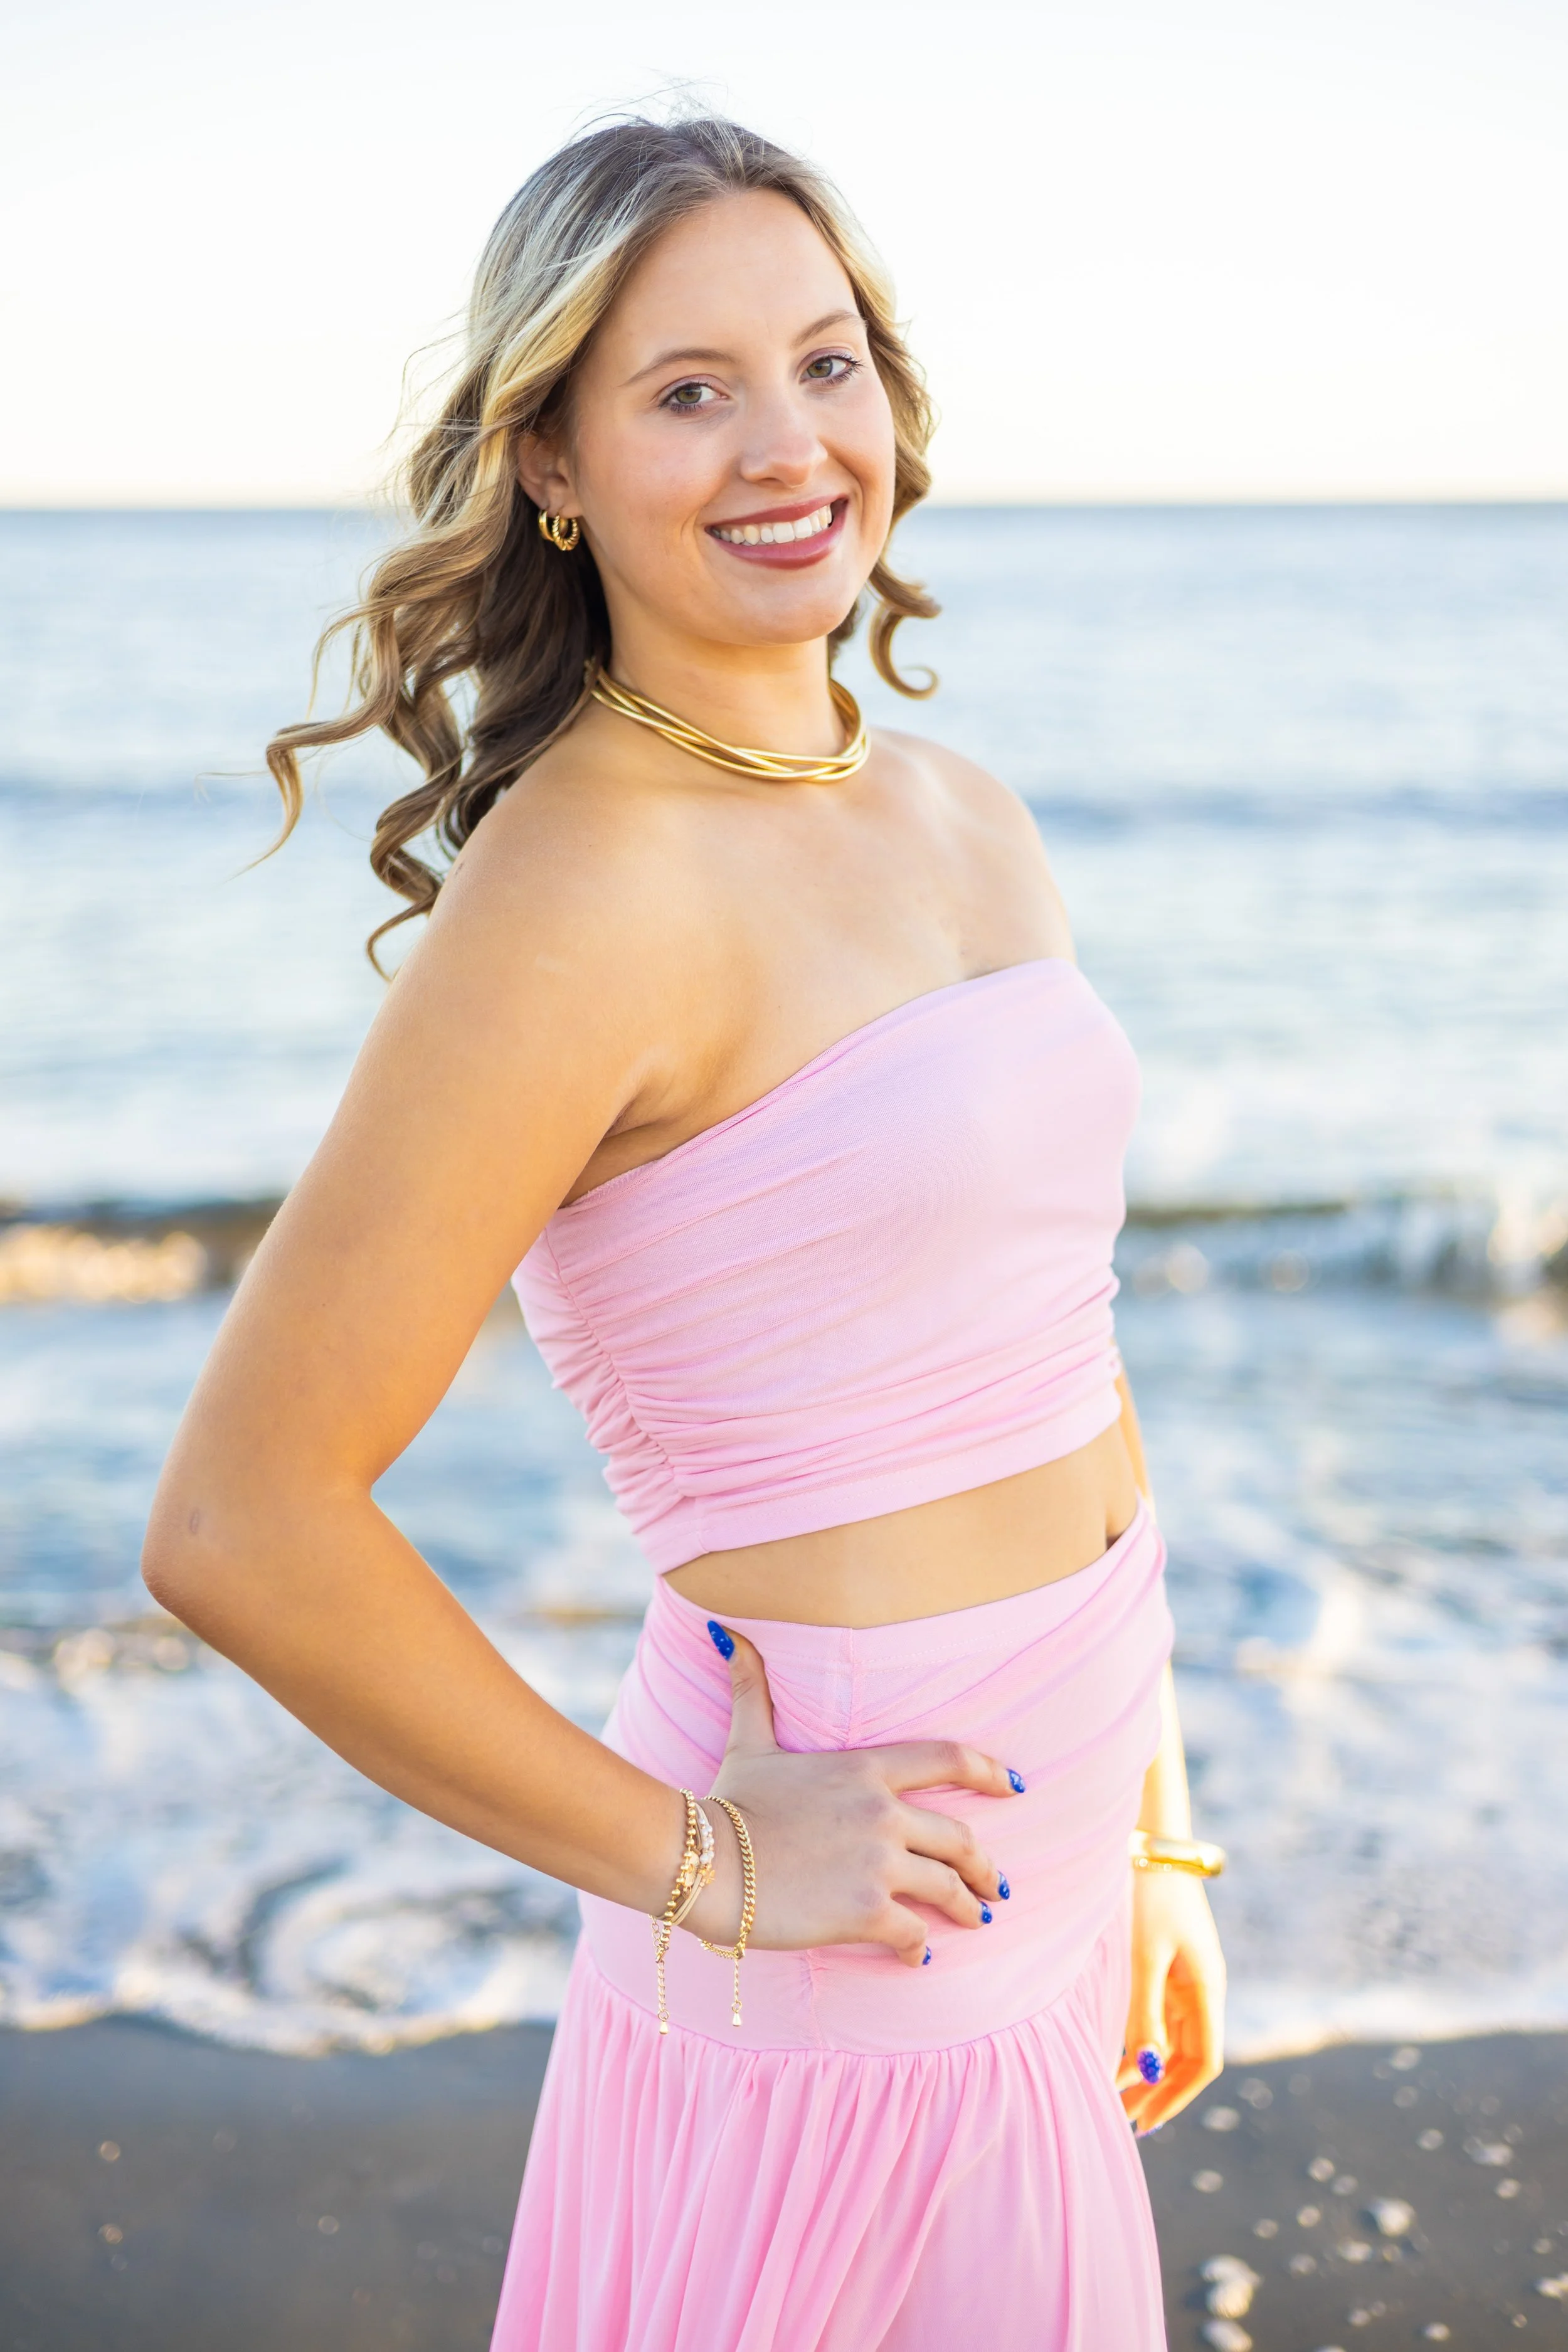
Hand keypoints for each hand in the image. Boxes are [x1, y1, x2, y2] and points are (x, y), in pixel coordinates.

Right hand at [687, 1624, 1016, 1966]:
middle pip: (960, 1836)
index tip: (1016, 1786)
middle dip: (984, 1864)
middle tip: (997, 1884)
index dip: (989, 1770)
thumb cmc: (728, 1801)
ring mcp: (880, 1863)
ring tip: (977, 1919)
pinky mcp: (867, 1911)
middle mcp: (884, 1812)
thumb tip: (729, 1635)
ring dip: (968, 1906)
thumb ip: (753, 1690)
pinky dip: (921, 1948)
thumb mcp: (749, 1742)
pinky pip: (914, 1933)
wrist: (706, 1860)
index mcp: (865, 1768)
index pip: (947, 1758)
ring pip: (948, 1887)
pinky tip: (918, 1957)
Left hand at [1116, 1866, 1225, 2131]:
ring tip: (1115, 2097)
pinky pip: (1161, 2017)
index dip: (1176, 2096)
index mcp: (1207, 1989)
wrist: (1152, 1844)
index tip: (1146, 2121)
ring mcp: (1187, 1979)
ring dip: (1149, 2070)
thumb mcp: (1144, 1956)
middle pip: (1188, 2056)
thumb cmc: (1149, 1897)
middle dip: (1160, 2091)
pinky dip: (1143, 2041)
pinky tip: (1118, 2056)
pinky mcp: (1169, 1967)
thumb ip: (1145, 2013)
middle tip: (1125, 2120)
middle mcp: (1203, 1990)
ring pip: (1173, 2039)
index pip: (1203, 2061)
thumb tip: (1147, 2070)